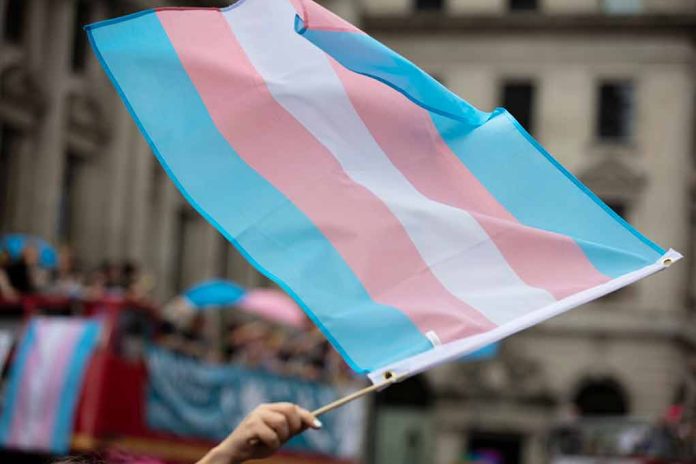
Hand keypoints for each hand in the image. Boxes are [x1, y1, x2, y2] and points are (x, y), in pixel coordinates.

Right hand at [199, 403, 321, 463]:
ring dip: (281, 438)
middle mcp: (263, 409)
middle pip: (290, 410)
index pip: (293, 407)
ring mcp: (256, 416)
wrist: (233, 454)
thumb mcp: (277, 438)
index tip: (318, 426)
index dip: (307, 416)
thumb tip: (311, 423)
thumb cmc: (256, 446)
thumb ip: (291, 430)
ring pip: (281, 423)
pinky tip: (262, 446)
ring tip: (271, 444)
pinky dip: (271, 445)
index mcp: (270, 409)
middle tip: (286, 438)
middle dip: (294, 426)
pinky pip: (271, 436)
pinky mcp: (250, 426)